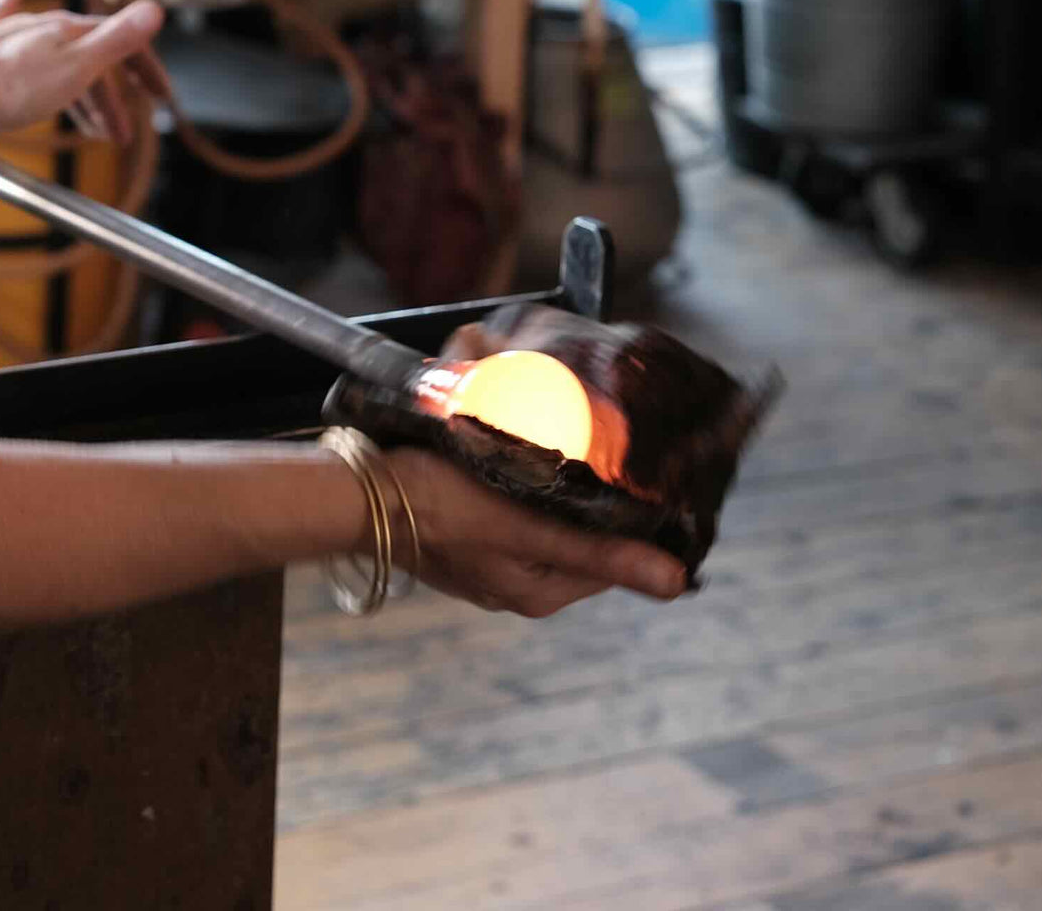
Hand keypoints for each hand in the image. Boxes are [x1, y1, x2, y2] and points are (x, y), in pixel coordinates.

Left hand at [0, 0, 171, 143]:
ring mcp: (12, 36)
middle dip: (111, 99)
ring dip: (79, 91)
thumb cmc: (11, 86)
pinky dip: (11, 9)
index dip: (146, 70)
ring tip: (86, 125)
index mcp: (70, 32)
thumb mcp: (79, 67)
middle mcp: (43, 28)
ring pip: (57, 57)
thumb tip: (154, 10)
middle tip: (119, 134)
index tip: (161, 95)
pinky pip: (1, 20)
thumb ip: (117, 39)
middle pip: (91, 59)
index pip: (123, 45)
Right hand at [388, 448, 687, 616]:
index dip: (639, 523)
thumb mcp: (528, 526)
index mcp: (540, 593)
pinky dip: (530, 490)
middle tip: (615, 452)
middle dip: (600, 502)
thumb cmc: (441, 507)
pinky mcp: (469, 537)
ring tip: (580, 447)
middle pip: (584, 540)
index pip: (615, 560)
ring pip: (551, 522)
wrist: (362, 494)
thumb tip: (679, 582)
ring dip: (566, 491)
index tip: (653, 479)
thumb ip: (598, 550)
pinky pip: (518, 513)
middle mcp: (519, 587)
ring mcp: (491, 563)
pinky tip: (531, 458)